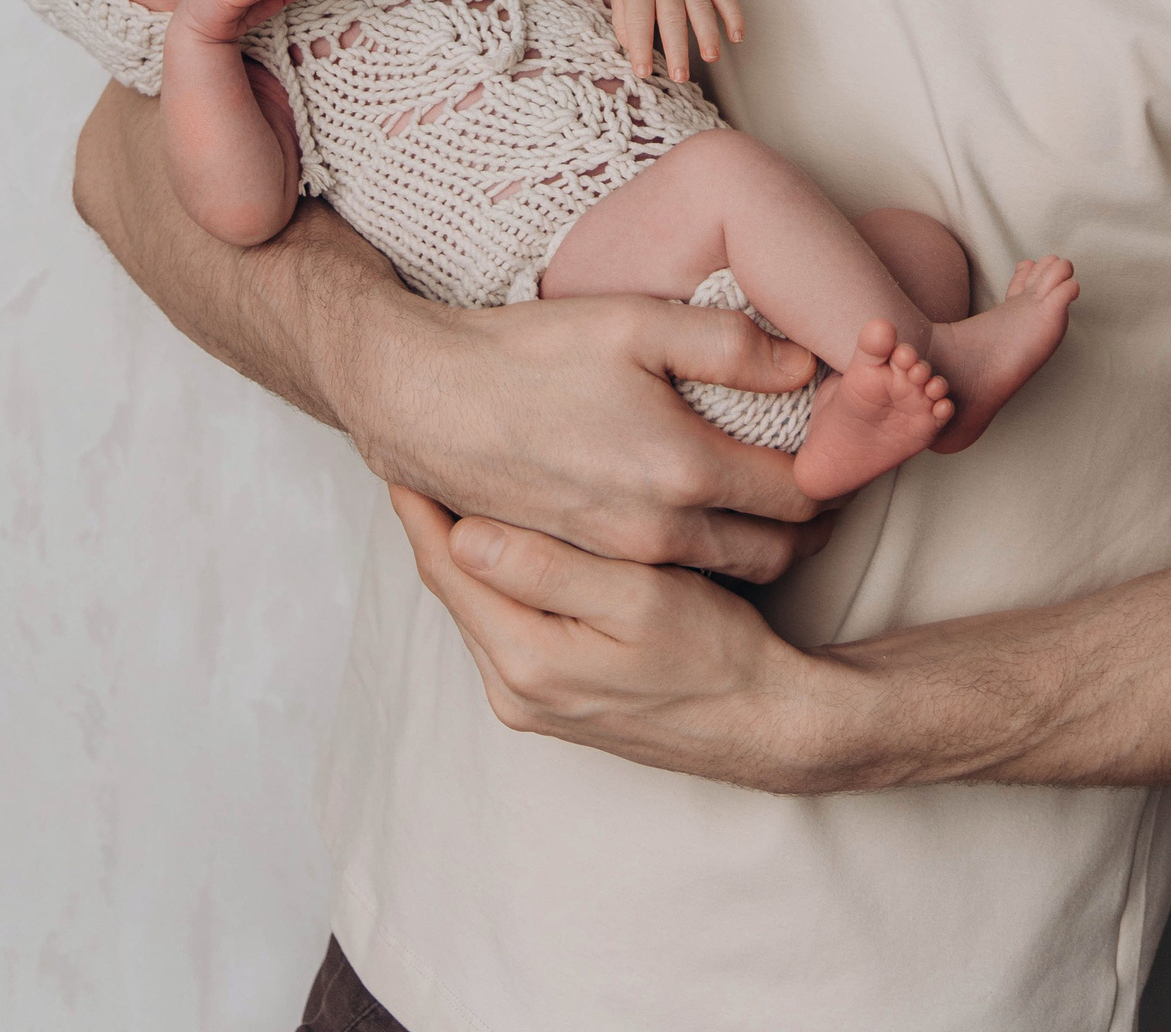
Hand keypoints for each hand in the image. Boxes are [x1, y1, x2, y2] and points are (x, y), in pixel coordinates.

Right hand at [322, 290, 837, 582]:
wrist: (427, 402)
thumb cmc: (529, 354)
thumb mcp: (635, 323)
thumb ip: (730, 344)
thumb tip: (808, 362)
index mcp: (681, 471)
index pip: (800, 496)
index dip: (839, 476)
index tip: (854, 453)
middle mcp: (658, 532)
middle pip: (774, 550)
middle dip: (813, 524)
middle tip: (833, 488)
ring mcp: (620, 559)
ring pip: (728, 571)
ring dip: (767, 545)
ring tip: (784, 505)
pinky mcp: (587, 566)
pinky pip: (676, 577)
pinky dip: (710, 557)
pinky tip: (709, 516)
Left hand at [390, 486, 840, 791]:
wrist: (768, 724)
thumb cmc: (716, 655)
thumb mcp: (638, 600)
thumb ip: (549, 570)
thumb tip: (463, 535)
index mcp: (525, 662)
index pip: (448, 567)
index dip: (421, 504)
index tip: (403, 447)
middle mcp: (514, 691)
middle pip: (455, 587)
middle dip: (436, 520)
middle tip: (421, 451)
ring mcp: (533, 700)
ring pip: (480, 604)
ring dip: (467, 546)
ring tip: (457, 480)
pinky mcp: (556, 697)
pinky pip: (508, 623)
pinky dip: (500, 577)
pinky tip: (513, 539)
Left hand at [582, 0, 745, 80]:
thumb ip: (624, 23)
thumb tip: (635, 51)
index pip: (639, 19)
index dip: (640, 47)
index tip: (643, 71)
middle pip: (672, 17)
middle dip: (677, 48)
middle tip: (679, 76)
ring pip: (701, 6)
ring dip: (708, 33)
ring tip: (711, 57)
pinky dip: (733, 13)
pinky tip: (737, 35)